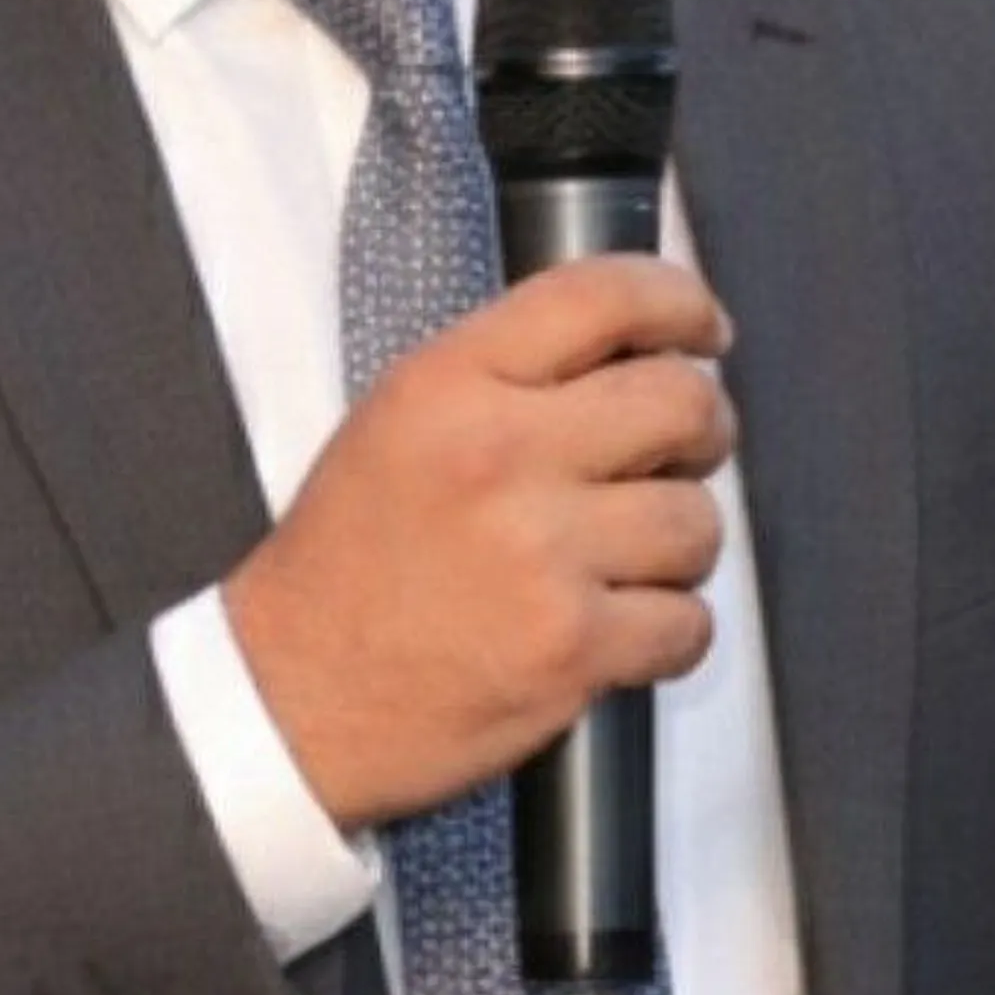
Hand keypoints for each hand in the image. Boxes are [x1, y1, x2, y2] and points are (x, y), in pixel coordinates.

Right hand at [221, 254, 733, 830]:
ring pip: (699, 520)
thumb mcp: (400, 418)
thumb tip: (640, 348)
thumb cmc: (348, 562)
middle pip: (682, 401)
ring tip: (627, 560)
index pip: (602, 295)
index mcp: (450, 384)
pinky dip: (671, 632)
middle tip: (680, 455)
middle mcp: (499, 455)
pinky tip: (620, 629)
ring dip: (681, 544)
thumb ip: (510, 371)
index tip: (703, 329)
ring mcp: (539, 555)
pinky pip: (690, 622)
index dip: (679, 302)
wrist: (290, 698)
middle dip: (702, 429)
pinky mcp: (570, 648)